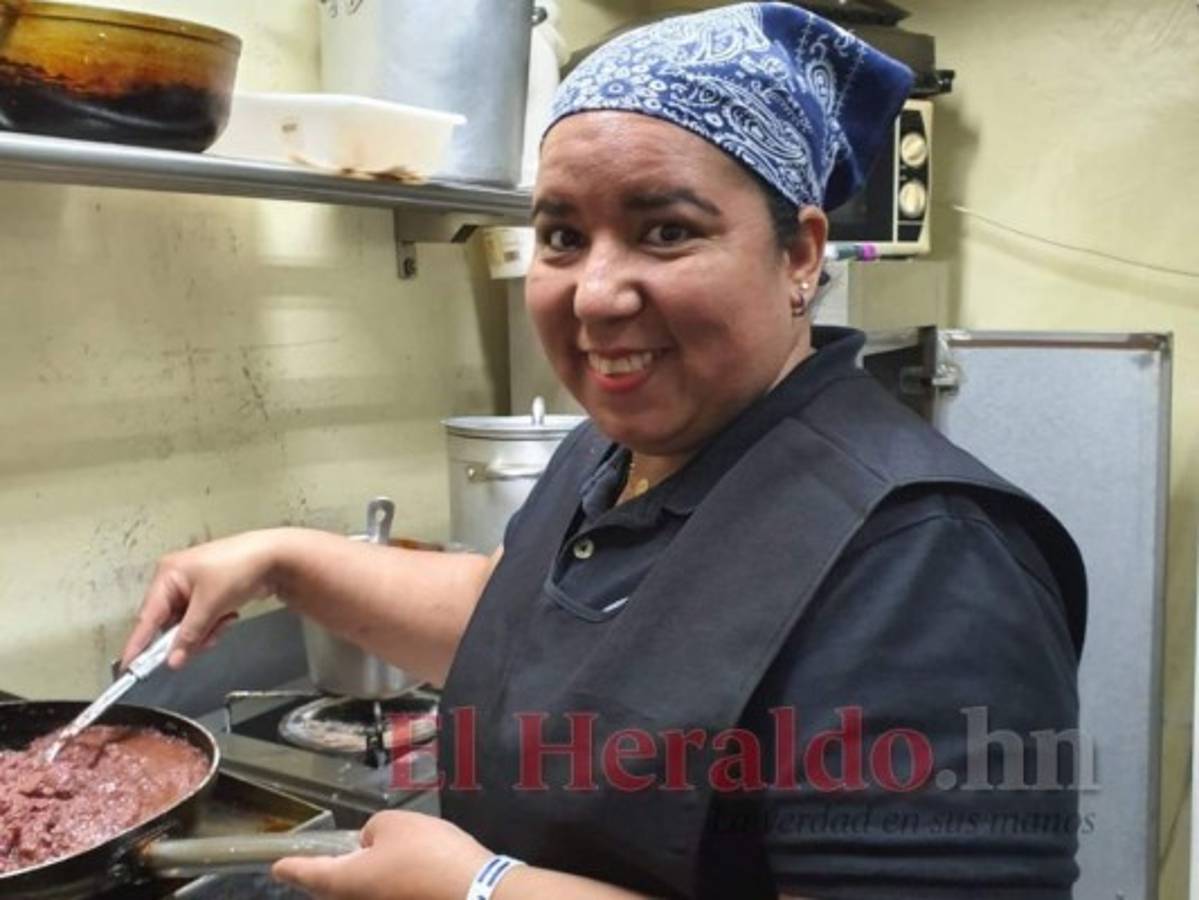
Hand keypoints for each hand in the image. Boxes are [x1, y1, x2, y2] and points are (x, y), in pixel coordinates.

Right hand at [121, 529, 284, 669]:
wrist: (275, 558)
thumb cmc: (240, 566)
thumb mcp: (209, 605)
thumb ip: (189, 635)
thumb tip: (173, 658)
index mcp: (168, 575)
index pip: (146, 616)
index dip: (139, 643)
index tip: (129, 666)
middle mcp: (176, 580)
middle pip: (168, 624)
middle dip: (187, 636)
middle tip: (202, 640)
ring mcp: (194, 587)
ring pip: (188, 625)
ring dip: (204, 631)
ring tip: (222, 621)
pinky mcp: (210, 594)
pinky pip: (202, 620)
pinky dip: (214, 624)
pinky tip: (229, 616)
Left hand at [273, 811, 490, 899]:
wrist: (474, 893)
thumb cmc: (427, 854)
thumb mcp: (395, 824)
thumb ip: (373, 832)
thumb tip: (372, 846)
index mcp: (346, 881)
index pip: (310, 873)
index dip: (293, 867)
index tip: (277, 867)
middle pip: (334, 889)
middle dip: (329, 875)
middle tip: (327, 860)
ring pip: (359, 894)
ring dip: (360, 878)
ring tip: (370, 858)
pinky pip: (383, 895)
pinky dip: (384, 884)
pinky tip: (400, 870)